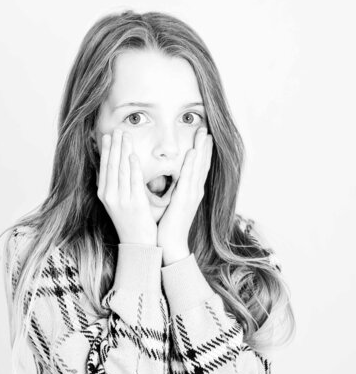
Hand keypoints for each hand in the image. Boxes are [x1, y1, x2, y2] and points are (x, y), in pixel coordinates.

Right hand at [97, 128, 157, 244]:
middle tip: (118, 129)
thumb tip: (112, 168)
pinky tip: (133, 155)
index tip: (108, 135)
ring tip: (125, 135)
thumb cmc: (130, 222)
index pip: (104, 167)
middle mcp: (110, 196)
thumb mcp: (117, 203)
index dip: (106, 150)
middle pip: (112, 165)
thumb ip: (114, 186)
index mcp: (104, 194)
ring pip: (121, 170)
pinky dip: (133, 167)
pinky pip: (133, 182)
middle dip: (114, 145)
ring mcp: (122, 200)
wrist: (138, 245)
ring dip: (123, 151)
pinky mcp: (135, 204)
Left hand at [157, 127, 212, 257]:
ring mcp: (192, 195)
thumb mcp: (171, 204)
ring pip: (198, 167)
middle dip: (205, 146)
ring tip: (204, 133)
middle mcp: (195, 191)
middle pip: (203, 163)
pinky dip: (191, 164)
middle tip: (206, 128)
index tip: (203, 137)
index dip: (202, 152)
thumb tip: (167, 181)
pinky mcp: (185, 199)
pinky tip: (192, 152)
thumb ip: (172, 191)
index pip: (198, 167)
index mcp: (191, 192)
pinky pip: (188, 178)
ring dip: (201, 149)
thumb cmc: (168, 226)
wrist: (170, 244)